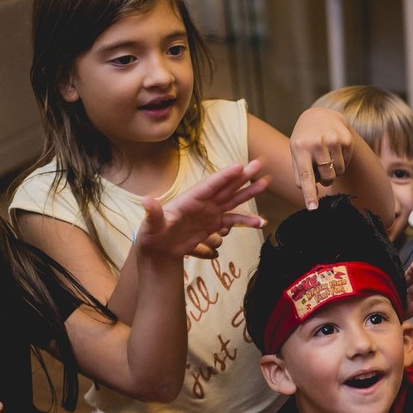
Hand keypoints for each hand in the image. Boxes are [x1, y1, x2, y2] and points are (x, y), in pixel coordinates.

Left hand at [135, 160, 267, 259]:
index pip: (209, 185)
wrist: (159, 249)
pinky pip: (234, 220)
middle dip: (242, 176)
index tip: (239, 166)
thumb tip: (146, 200)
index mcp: (189, 199)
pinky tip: (260, 222)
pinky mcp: (214, 224)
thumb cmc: (152, 235)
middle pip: (226, 187)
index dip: (224, 176)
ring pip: (233, 199)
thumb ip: (153, 213)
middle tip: (258, 164)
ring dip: (249, 192)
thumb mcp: (151, 225)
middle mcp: (202, 202)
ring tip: (265, 183)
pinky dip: (247, 221)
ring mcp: (210, 212)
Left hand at [289, 107, 357, 207]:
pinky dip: (341, 161)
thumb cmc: (305, 140)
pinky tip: (335, 149)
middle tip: (320, 167)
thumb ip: (300, 175)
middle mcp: (317, 143)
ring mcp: (334, 140)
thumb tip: (312, 195)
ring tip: (327, 155)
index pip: (305, 175)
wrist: (321, 115)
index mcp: (300, 148)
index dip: (309, 193)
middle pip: (327, 178)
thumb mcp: (296, 152)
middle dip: (325, 179)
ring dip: (334, 170)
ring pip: (339, 172)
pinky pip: (347, 163)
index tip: (313, 208)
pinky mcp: (347, 140)